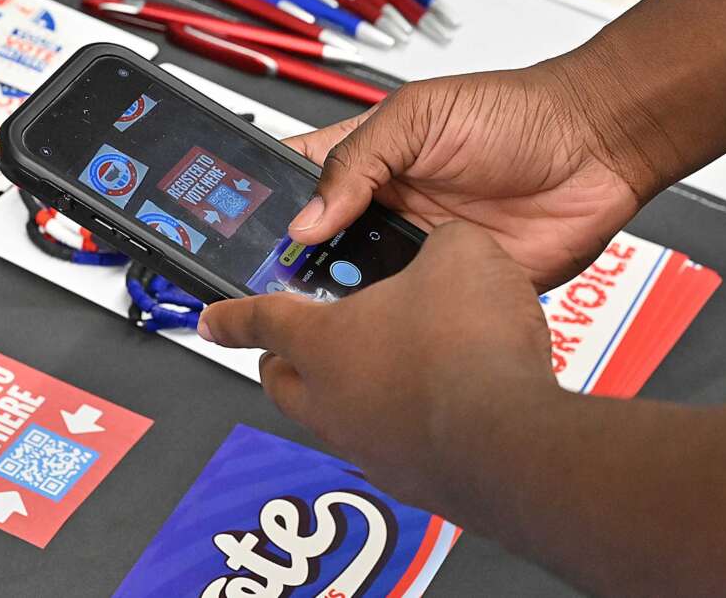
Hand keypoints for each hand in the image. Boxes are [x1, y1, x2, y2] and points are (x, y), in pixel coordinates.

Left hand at [197, 222, 562, 516]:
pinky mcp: (415, 482)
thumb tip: (448, 248)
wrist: (515, 441)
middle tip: (288, 348)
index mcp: (325, 342)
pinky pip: (387, 447)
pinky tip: (434, 406)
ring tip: (379, 369)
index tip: (211, 322)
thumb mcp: (459, 253)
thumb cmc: (471, 346)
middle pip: (284, 383)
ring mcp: (370, 449)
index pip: (262, 321)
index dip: (233, 316)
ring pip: (333, 420)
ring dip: (344, 393)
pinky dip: (397, 424)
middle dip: (280, 362)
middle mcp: (333, 401)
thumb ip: (438, 243)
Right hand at [282, 52, 666, 289]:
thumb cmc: (516, 114)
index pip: (297, 181)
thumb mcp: (421, 116)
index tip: (234, 230)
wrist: (595, 147)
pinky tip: (374, 326)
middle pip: (319, 245)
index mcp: (370, 158)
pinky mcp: (453, 286)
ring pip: (358, 287)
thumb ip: (358, 159)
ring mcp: (418, 250)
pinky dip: (390, 322)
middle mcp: (388, 207)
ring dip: (338, 297)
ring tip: (312, 309)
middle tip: (268, 283)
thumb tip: (307, 217)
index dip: (264, 204)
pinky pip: (410, 312)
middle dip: (291, 264)